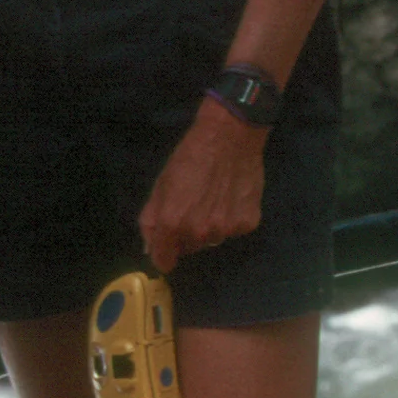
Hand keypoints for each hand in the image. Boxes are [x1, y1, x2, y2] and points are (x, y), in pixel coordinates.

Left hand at [139, 98, 267, 272]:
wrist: (229, 135)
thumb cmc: (190, 156)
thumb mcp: (161, 184)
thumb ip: (150, 219)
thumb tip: (149, 247)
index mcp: (173, 223)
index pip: (164, 261)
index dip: (163, 253)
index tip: (167, 245)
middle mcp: (199, 232)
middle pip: (189, 249)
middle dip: (187, 235)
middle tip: (194, 207)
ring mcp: (226, 229)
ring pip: (213, 240)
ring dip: (210, 227)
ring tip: (214, 199)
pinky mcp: (248, 223)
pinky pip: (234, 230)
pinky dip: (232, 219)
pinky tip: (232, 197)